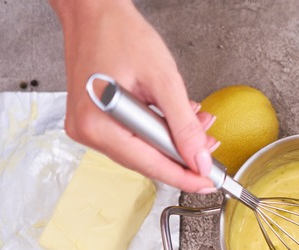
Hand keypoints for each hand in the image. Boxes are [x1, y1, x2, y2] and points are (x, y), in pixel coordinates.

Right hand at [50, 0, 217, 192]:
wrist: (94, 11)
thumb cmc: (119, 33)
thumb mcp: (163, 80)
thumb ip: (183, 124)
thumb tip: (200, 158)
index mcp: (99, 125)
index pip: (151, 165)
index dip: (185, 176)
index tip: (209, 183)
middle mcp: (88, 132)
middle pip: (146, 160)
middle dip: (182, 154)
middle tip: (211, 146)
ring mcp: (88, 127)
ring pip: (142, 149)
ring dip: (172, 139)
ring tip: (197, 121)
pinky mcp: (94, 120)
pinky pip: (132, 136)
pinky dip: (157, 129)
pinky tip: (174, 117)